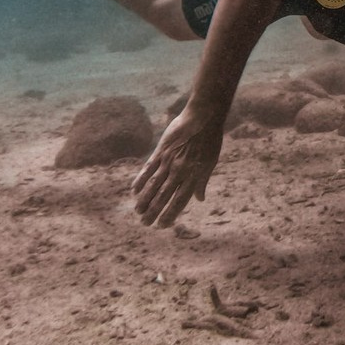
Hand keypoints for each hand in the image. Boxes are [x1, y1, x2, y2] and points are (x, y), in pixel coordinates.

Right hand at [132, 106, 223, 227]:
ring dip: (144, 200)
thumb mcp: (211, 162)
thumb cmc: (210, 141)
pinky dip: (140, 180)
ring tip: (138, 212)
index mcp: (193, 176)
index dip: (170, 214)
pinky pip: (148, 168)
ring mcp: (168, 161)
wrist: (203, 118)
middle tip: (146, 223)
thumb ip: (202, 182)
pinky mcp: (160, 151)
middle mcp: (179, 171)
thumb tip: (200, 199)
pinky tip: (134, 191)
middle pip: (163, 196)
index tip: (162, 225)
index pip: (179, 201)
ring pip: (153, 185)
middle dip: (154, 211)